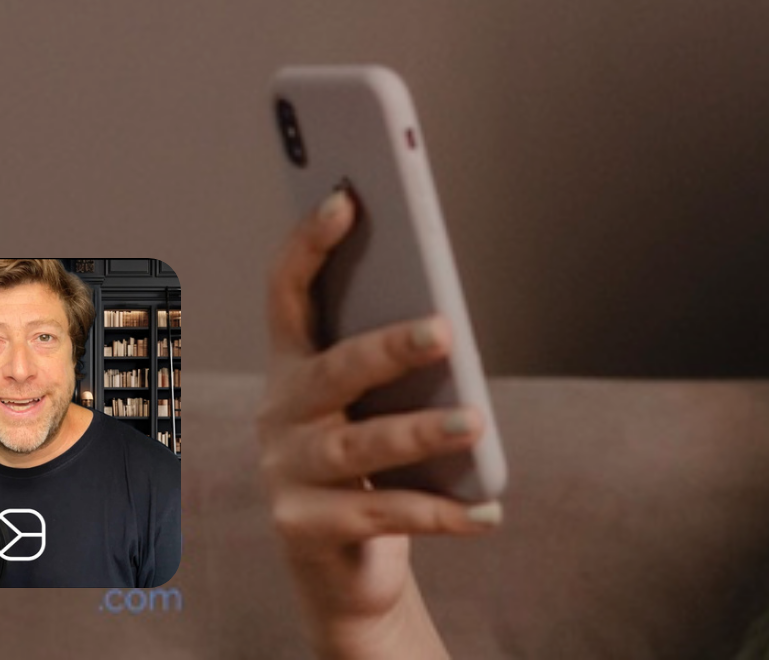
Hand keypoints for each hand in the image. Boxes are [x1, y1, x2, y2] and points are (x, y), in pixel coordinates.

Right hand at [259, 188, 500, 658]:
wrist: (343, 571)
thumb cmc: (370, 469)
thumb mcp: (374, 409)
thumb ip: (391, 365)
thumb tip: (446, 320)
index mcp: (294, 368)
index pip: (286, 293)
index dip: (310, 245)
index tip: (346, 198)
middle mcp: (280, 416)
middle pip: (331, 371)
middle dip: (387, 347)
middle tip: (443, 329)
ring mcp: (286, 475)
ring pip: (359, 447)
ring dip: (422, 432)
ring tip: (476, 423)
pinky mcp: (306, 530)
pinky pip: (383, 514)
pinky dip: (443, 514)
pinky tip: (488, 512)